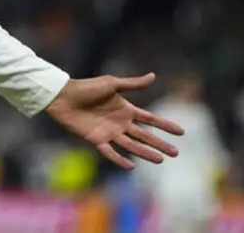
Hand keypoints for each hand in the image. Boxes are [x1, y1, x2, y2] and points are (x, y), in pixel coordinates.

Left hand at [45, 72, 184, 169]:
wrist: (62, 96)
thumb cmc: (86, 87)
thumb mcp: (111, 84)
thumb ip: (132, 84)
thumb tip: (153, 76)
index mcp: (125, 109)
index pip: (150, 119)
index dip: (165, 125)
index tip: (181, 132)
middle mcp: (120, 122)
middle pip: (144, 136)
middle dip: (160, 144)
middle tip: (176, 153)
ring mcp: (109, 132)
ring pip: (131, 146)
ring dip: (145, 153)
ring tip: (160, 160)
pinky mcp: (96, 139)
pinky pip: (110, 152)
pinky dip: (120, 159)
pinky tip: (131, 166)